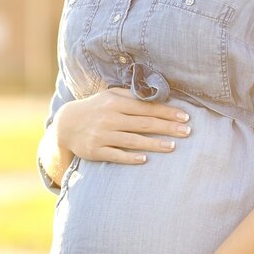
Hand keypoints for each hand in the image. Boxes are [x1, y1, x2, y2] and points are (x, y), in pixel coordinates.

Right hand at [55, 87, 190, 165]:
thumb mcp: (109, 96)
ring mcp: (102, 135)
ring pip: (132, 140)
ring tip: (173, 146)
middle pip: (144, 123)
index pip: (146, 107)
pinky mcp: (95, 150)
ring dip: (154, 143)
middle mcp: (109, 118)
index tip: (185, 116)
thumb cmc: (95, 108)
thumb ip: (130, 96)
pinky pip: (116, 155)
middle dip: (167, 127)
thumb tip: (156, 95)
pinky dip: (130, 157)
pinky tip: (145, 158)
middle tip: (187, 131)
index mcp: (115, 102)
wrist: (66, 124)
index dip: (167, 112)